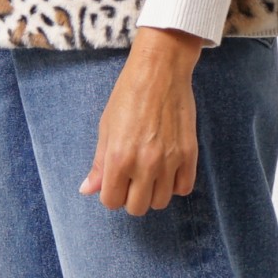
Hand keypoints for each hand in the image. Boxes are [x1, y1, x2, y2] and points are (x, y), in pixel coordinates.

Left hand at [78, 26, 203, 215]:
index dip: (111, 192)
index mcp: (119, 158)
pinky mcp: (189, 153)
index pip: (111, 201)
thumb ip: (99, 163)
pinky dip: (175, 183)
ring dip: (154, 191)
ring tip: (151, 171)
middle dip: (131, 196)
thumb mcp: (106, 126)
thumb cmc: (128, 94)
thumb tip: (88, 190)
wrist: (160, 69)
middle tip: (133, 176)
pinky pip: (184, 188)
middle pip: (137, 207)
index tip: (115, 180)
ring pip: (161, 202)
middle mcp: (144, 164)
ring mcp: (169, 160)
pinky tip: (169, 168)